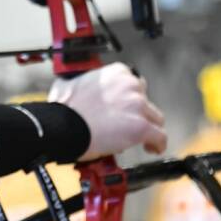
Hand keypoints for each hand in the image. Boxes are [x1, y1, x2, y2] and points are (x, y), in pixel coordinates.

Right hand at [48, 62, 166, 160]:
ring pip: (155, 119)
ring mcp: (137, 106)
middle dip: (138, 113)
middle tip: (126, 124)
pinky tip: (151, 148)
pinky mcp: (141, 127)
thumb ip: (82, 83)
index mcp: (115, 72)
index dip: (128, 98)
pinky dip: (157, 144)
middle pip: (145, 101)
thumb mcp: (69, 84)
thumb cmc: (62, 109)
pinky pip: (159, 136)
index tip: (123, 107)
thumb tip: (76, 88)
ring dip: (148, 127)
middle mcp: (130, 85)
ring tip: (141, 139)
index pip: (133, 83)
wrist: (61, 127)